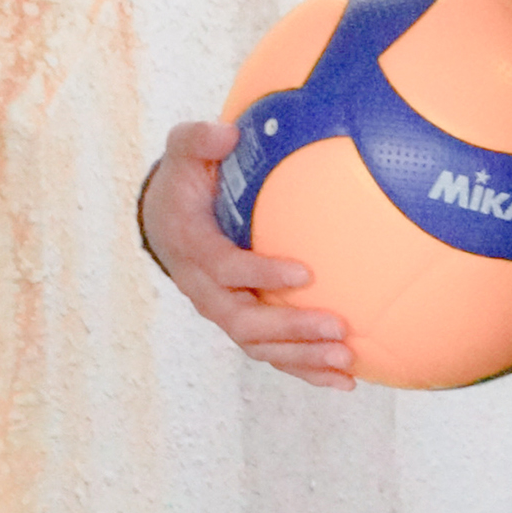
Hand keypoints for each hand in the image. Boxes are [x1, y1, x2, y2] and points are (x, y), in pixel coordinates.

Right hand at [140, 121, 354, 389]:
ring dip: (303, 357)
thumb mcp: (184, 152)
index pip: (226, 268)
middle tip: (337, 327)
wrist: (165, 222)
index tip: (305, 271)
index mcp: (193, 249)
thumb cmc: (185, 183)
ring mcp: (224, 312)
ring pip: (260, 346)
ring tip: (346, 361)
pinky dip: (306, 370)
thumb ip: (199, 140)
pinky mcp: (242, 325)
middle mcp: (205, 290)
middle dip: (292, 328)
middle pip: (246, 321)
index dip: (261, 272)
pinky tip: (345, 380)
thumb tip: (227, 133)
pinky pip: (272, 355)